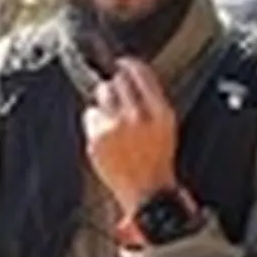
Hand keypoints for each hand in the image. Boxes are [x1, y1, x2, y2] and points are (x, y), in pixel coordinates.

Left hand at [79, 55, 178, 205]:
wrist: (146, 192)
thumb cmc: (156, 158)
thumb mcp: (166, 125)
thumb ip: (152, 99)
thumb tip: (130, 72)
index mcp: (160, 112)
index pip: (140, 73)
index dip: (128, 65)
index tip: (121, 63)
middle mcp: (137, 118)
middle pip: (117, 81)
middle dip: (115, 86)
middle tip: (116, 98)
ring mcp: (115, 128)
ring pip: (102, 94)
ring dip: (105, 102)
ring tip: (112, 120)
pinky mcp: (98, 139)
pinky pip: (90, 115)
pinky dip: (95, 122)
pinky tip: (106, 137)